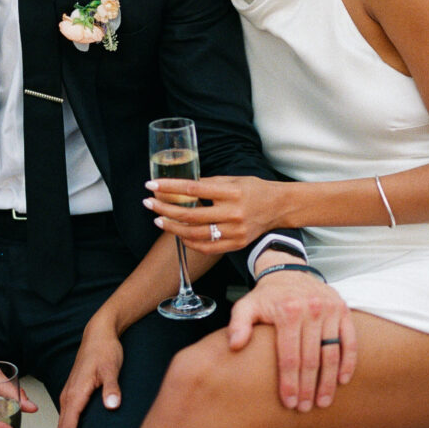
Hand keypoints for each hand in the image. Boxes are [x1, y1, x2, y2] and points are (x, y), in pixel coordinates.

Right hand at [55, 314, 123, 427]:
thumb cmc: (105, 349)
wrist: (99, 332)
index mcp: (74, 394)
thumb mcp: (111, 368)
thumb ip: (112, 388)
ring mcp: (68, 394)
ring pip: (62, 427)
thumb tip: (112, 405)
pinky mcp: (73, 392)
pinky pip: (66, 419)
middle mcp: (67, 397)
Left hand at [144, 175, 282, 252]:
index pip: (193, 189)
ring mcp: (235, 231)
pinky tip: (179, 235)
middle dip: (166, 209)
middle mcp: (233, 213)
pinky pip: (208, 247)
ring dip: (173, 227)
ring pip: (196, 234)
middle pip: (191, 214)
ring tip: (159, 220)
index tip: (152, 185)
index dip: (170, 187)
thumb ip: (210, 183)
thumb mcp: (233, 180)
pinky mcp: (237, 244)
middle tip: (149, 204)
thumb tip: (183, 184)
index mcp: (231, 192)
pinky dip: (190, 242)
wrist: (280, 207)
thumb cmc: (255, 189)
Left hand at [227, 270, 356, 410]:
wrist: (288, 272)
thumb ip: (238, 324)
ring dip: (328, 381)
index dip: (289, 382)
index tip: (290, 403)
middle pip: (311, 358)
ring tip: (323, 402)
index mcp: (287, 311)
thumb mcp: (246, 305)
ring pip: (331, 353)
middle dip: (308, 387)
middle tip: (306, 408)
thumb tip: (235, 345)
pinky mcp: (342, 310)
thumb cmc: (267, 296)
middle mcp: (311, 309)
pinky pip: (349, 340)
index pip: (289, 356)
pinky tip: (342, 380)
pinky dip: (348, 362)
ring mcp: (329, 309)